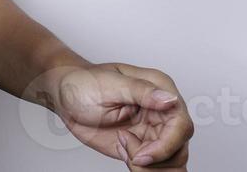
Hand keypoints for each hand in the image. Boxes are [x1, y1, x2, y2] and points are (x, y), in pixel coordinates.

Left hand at [52, 62, 192, 168]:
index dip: (166, 145)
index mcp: (159, 88)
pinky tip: (123, 151)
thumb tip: (170, 99)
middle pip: (180, 147)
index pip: (181, 124)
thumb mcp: (109, 84)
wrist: (65, 97)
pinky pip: (157, 167)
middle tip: (131, 154)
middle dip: (156, 159)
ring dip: (150, 167)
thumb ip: (142, 91)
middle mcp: (162, 110)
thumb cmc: (83, 83)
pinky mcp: (144, 145)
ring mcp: (154, 129)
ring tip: (124, 149)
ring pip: (173, 161)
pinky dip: (142, 169)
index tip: (142, 155)